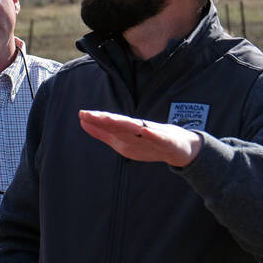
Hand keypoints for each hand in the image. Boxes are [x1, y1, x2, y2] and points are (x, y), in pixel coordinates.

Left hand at [78, 110, 201, 167]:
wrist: (180, 148)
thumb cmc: (149, 141)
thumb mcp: (122, 140)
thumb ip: (103, 132)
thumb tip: (82, 122)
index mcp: (128, 130)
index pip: (110, 124)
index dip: (97, 119)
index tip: (82, 114)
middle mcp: (139, 129)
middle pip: (120, 123)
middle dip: (106, 119)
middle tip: (91, 115)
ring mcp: (154, 133)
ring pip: (137, 127)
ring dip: (124, 123)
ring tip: (110, 119)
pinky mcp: (167, 140)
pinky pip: (159, 137)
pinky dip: (153, 133)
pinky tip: (146, 130)